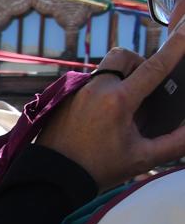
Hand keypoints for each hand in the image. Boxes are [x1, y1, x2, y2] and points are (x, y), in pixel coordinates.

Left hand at [38, 33, 184, 189]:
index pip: (154, 66)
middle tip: (143, 90)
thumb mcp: (142, 158)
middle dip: (139, 64)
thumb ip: (175, 142)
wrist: (52, 178)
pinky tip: (101, 114)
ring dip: (120, 76)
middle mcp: (96, 89)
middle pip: (124, 56)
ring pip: (104, 67)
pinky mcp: (63, 98)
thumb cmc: (97, 170)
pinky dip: (101, 90)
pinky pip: (88, 82)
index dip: (175, 46)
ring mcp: (76, 91)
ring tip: (123, 105)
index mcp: (118, 101)